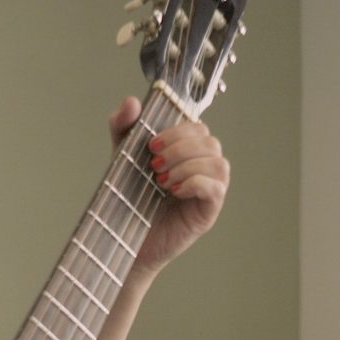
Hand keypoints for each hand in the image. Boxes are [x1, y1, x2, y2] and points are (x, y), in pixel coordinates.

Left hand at [108, 96, 228, 274]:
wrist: (121, 237)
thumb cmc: (127, 198)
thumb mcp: (121, 155)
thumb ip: (123, 126)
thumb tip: (132, 101)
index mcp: (187, 152)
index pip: (198, 127)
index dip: (178, 130)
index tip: (152, 143)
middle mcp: (202, 168)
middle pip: (210, 142)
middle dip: (181, 148)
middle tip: (154, 164)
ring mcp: (209, 190)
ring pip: (219, 163)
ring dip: (188, 166)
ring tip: (162, 180)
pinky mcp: (208, 211)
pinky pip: (216, 188)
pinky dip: (195, 183)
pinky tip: (174, 190)